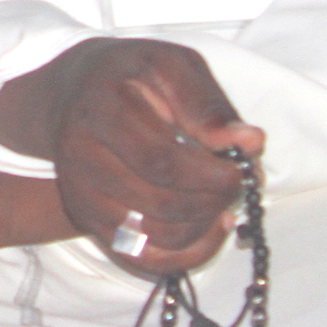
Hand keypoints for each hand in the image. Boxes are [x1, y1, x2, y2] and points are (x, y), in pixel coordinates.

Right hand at [0, 38, 260, 275]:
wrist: (77, 92)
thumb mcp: (171, 66)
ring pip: (155, 236)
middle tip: (238, 183)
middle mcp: (79, 155)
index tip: (241, 170)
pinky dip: (187, 255)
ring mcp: (80, 193)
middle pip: (160, 203)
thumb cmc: (133, 76)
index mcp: (101, 108)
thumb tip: (249, 142)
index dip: (209, 175)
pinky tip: (210, 229)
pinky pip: (143, 259)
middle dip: (214, 200)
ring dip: (204, 225)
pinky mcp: (87, 220)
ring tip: (222, 200)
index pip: (159, 160)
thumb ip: (208, 104)